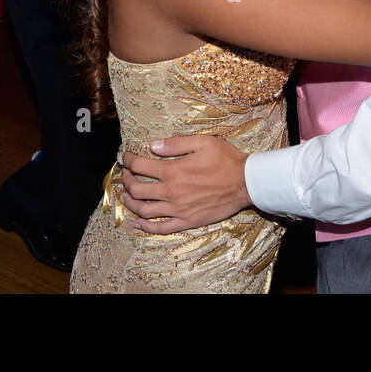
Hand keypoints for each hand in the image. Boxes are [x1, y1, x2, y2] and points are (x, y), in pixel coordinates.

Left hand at [117, 137, 250, 232]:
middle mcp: (171, 192)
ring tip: (125, 197)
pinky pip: (161, 228)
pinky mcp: (186, 221)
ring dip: (130, 203)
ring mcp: (177, 209)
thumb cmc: (226, 160)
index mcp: (173, 171)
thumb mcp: (203, 142)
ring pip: (144, 210)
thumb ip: (176, 144)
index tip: (125, 158)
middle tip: (125, 175)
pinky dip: (146, 227)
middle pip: (137, 189)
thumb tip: (153, 146)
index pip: (140, 166)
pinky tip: (138, 224)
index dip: (129, 161)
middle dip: (126, 180)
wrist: (245, 183)